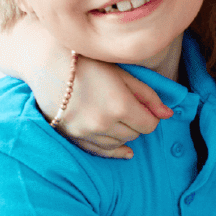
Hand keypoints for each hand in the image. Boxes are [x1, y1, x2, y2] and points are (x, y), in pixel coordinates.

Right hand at [54, 56, 171, 158]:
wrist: (47, 64)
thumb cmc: (89, 63)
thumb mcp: (124, 74)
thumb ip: (148, 96)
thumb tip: (169, 115)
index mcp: (120, 106)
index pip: (150, 125)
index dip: (151, 116)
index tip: (145, 108)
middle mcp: (104, 123)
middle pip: (135, 134)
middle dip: (137, 123)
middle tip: (128, 107)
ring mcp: (86, 132)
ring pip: (119, 142)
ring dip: (123, 132)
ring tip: (116, 116)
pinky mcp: (73, 137)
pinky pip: (100, 151)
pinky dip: (114, 150)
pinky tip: (126, 151)